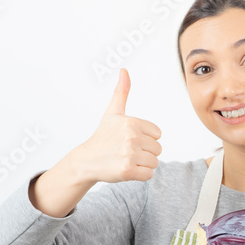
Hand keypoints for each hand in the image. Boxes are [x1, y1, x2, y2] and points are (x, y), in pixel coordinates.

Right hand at [73, 68, 162, 182]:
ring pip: (154, 162)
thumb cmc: (103, 136)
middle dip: (145, 152)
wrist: (87, 160)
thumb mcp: (113, 113)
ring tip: (126, 159)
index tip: (130, 139)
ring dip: (143, 164)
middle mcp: (131, 137)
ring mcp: (129, 154)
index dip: (146, 138)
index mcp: (131, 122)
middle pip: (158, 149)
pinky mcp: (128, 171)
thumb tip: (124, 70)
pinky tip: (127, 169)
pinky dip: (141, 175)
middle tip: (127, 151)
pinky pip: (149, 175)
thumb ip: (121, 92)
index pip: (157, 134)